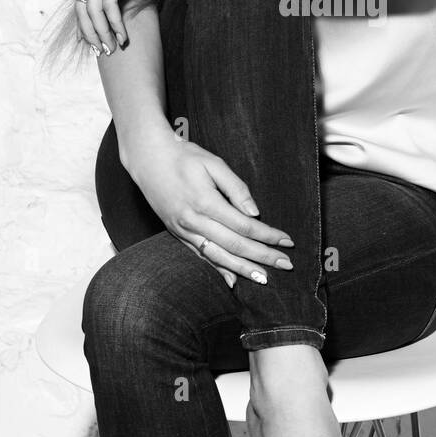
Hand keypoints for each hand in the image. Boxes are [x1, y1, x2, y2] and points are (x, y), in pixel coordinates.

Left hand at [74, 0, 164, 53]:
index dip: (87, 21)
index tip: (96, 37)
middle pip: (81, 9)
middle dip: (90, 33)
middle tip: (101, 51)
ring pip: (91, 11)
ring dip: (101, 33)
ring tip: (111, 49)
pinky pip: (106, 4)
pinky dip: (113, 22)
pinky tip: (121, 34)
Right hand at [127, 132, 294, 287]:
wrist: (148, 158)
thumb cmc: (184, 156)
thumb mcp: (213, 163)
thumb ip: (236, 188)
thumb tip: (255, 213)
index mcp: (205, 202)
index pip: (244, 225)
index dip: (268, 235)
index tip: (287, 241)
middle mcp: (193, 221)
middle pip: (234, 245)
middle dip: (262, 257)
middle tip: (286, 265)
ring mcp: (183, 230)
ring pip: (217, 256)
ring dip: (242, 269)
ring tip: (264, 279)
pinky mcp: (176, 234)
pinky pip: (200, 257)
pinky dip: (218, 270)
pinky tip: (232, 280)